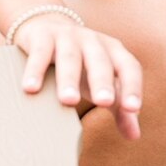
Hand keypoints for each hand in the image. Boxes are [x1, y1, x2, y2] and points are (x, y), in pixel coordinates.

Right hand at [11, 12, 144, 139]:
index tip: (132, 108)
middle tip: (104, 102)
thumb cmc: (81, 64)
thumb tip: (134, 136)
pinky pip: (40, 53)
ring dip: (69, 79)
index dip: (132, 86)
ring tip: (68, 101)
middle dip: (102, 82)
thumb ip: (118, 107)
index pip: (129, 67)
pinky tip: (30, 88)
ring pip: (70, 58)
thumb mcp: (100, 83)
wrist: (48, 29)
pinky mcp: (42, 36)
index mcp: (113, 52)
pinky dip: (35, 70)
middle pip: (100, 62)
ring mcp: (68, 36)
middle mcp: (93, 41)